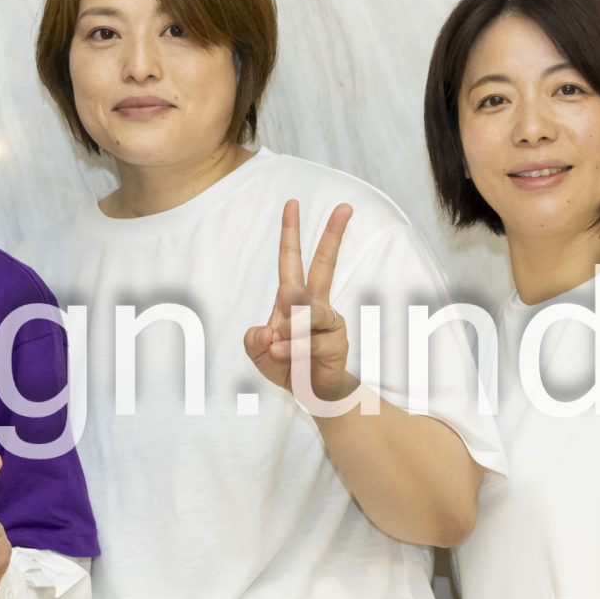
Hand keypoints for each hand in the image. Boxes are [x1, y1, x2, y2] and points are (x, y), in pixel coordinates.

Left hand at [245, 200, 356, 404]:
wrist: (312, 394)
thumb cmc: (286, 364)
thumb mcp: (258, 351)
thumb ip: (254, 340)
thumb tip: (267, 331)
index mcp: (294, 299)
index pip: (291, 260)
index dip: (290, 233)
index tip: (293, 204)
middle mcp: (315, 305)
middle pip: (325, 264)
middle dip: (333, 235)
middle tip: (345, 206)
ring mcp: (328, 323)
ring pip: (304, 314)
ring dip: (287, 331)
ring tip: (275, 345)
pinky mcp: (336, 343)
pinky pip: (307, 342)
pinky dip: (290, 350)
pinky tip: (281, 355)